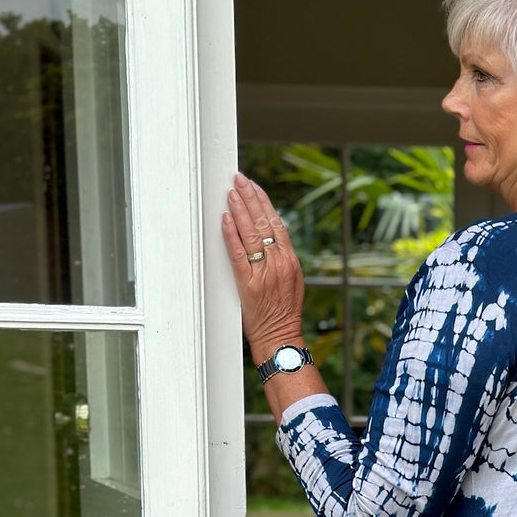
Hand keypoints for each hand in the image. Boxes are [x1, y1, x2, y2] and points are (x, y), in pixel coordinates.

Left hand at [222, 173, 304, 363]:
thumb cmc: (283, 313)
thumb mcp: (292, 282)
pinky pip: (238, 253)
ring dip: (240, 210)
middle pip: (264, 223)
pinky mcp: (248, 283)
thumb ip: (283, 259)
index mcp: (290, 261)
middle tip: (238, 179)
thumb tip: (271, 237)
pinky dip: (231, 234)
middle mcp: (279, 263)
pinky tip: (225, 220)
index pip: (277, 224)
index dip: (264, 202)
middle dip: (250, 198)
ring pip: (251, 234)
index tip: (253, 187)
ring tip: (230, 192)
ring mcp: (264, 273)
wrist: (280, 337)